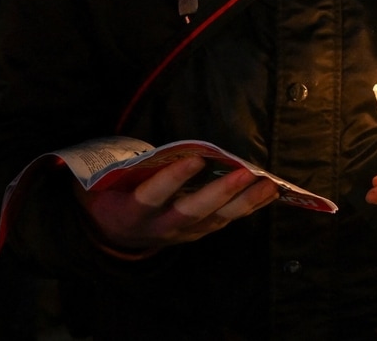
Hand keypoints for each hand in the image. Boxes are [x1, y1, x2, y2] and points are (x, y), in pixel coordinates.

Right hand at [72, 156, 278, 253]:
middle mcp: (159, 227)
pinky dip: (248, 207)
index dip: (173, 179)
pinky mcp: (197, 233)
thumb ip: (129, 167)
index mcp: (131, 212)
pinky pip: (225, 221)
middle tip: (245, 173)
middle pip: (192, 212)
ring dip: (245, 201)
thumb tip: (161, 142)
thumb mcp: (108, 182)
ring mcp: (181, 234)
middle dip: (220, 193)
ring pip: (215, 220)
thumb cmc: (112, 195)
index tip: (196, 159)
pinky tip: (268, 193)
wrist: (114, 233)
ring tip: (268, 184)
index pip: (152, 196)